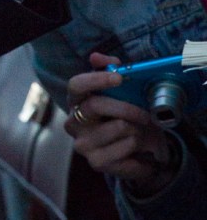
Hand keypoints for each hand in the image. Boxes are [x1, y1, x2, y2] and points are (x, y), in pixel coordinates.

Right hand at [67, 53, 175, 188]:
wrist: (135, 153)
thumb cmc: (124, 118)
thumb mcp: (120, 93)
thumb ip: (110, 71)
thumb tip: (96, 57)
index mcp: (76, 102)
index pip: (76, 85)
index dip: (96, 79)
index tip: (118, 77)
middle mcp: (73, 122)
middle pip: (96, 105)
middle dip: (127, 107)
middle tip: (146, 112)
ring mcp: (82, 144)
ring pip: (119, 127)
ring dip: (138, 129)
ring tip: (140, 132)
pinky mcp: (96, 163)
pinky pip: (127, 148)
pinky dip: (141, 147)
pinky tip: (140, 150)